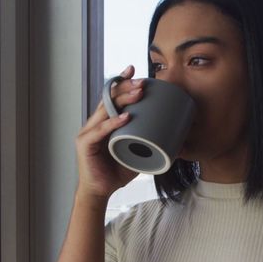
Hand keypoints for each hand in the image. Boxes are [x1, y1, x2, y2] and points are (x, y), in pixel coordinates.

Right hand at [74, 64, 141, 200]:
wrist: (101, 192)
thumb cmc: (116, 171)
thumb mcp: (137, 154)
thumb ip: (150, 145)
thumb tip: (177, 143)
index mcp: (104, 122)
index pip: (111, 96)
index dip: (121, 81)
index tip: (134, 69)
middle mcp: (93, 123)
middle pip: (108, 98)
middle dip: (125, 87)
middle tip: (142, 82)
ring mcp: (87, 133)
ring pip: (104, 110)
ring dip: (122, 100)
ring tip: (139, 93)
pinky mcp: (85, 145)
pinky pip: (100, 130)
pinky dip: (112, 123)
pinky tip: (125, 117)